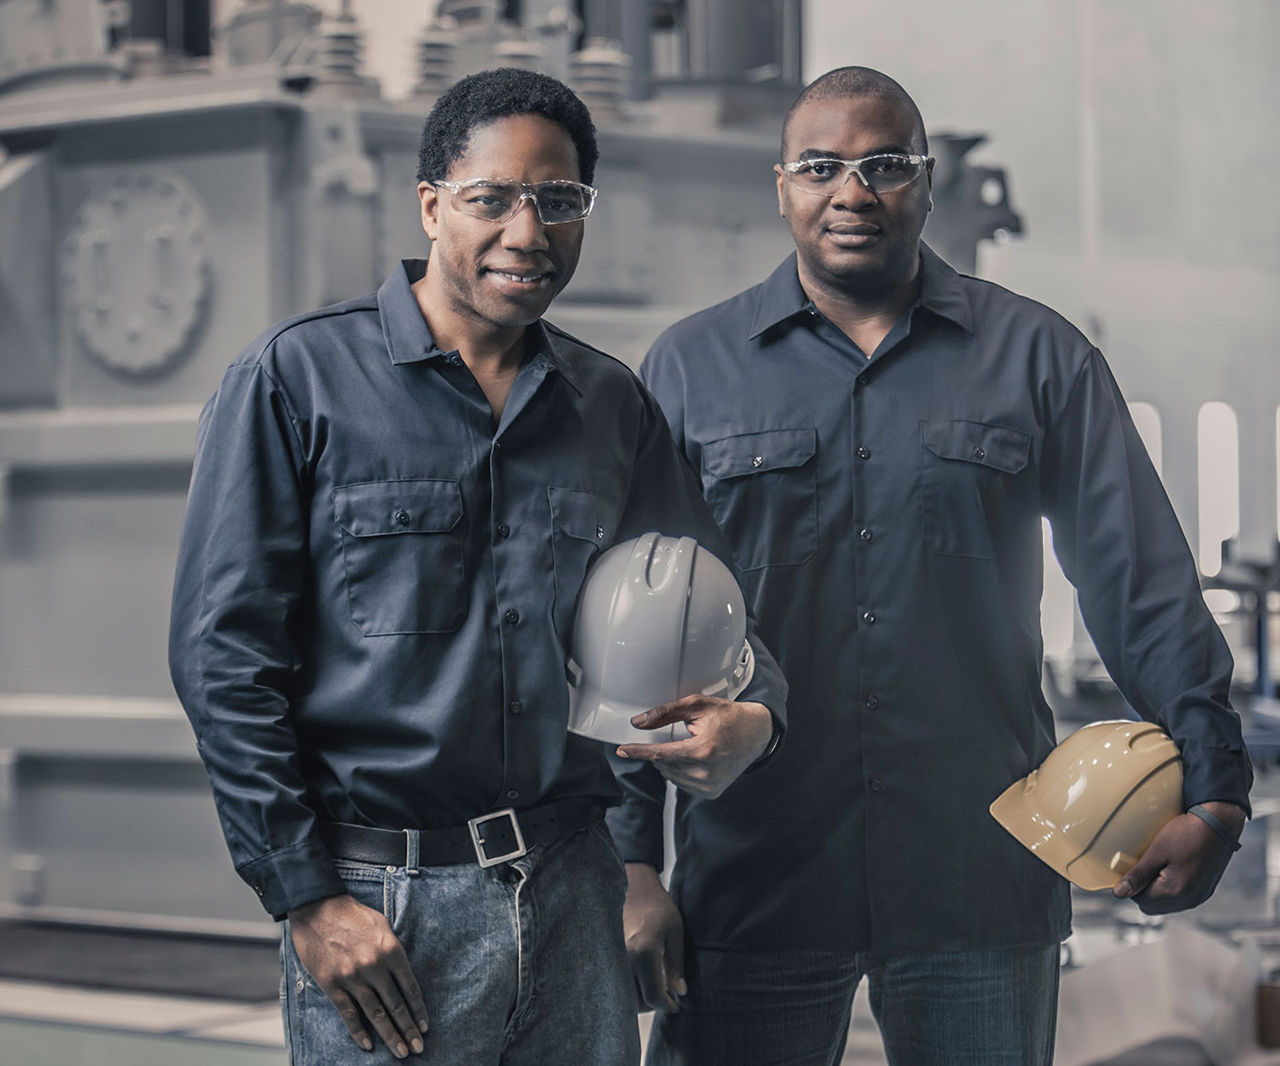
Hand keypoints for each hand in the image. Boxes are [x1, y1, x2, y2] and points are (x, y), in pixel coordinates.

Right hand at [289, 893, 428, 1058]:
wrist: (319, 908)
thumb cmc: (354, 915)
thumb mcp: (383, 926)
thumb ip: (394, 951)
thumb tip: (403, 976)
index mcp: (391, 950)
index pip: (410, 988)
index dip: (419, 1010)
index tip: (425, 1027)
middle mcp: (374, 966)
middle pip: (396, 1005)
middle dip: (408, 1029)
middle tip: (418, 1048)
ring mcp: (352, 977)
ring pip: (375, 1013)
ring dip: (390, 1035)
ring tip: (401, 1052)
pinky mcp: (332, 984)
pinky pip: (349, 1013)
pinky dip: (358, 1032)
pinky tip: (368, 1045)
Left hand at [615, 696, 773, 797]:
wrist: (756, 734)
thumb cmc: (728, 717)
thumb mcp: (697, 706)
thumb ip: (665, 713)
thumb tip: (638, 722)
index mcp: (702, 750)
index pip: (661, 754)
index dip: (639, 751)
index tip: (622, 750)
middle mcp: (706, 772)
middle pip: (664, 765)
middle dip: (663, 751)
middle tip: (682, 737)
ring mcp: (710, 786)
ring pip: (671, 776)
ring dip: (672, 762)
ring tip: (693, 747)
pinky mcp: (712, 793)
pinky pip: (683, 784)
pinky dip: (682, 771)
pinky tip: (696, 760)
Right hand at [624, 863, 686, 1011]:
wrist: (633, 886)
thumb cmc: (658, 906)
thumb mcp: (675, 932)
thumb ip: (677, 965)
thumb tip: (680, 992)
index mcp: (644, 952)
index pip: (653, 996)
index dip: (666, 1005)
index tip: (676, 1005)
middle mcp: (624, 959)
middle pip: (636, 1001)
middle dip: (654, 1004)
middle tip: (668, 997)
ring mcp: (612, 958)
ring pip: (624, 994)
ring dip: (640, 998)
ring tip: (655, 987)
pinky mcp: (606, 955)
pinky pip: (616, 982)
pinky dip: (629, 987)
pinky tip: (641, 978)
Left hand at [1113, 801, 1245, 913]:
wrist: (1218, 824)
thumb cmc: (1187, 834)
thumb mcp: (1157, 851)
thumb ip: (1137, 875)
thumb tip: (1118, 893)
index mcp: (1176, 892)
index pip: (1140, 899)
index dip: (1131, 884)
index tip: (1128, 866)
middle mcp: (1189, 900)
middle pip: (1153, 906)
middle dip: (1142, 889)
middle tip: (1140, 865)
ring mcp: (1199, 897)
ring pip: (1166, 903)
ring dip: (1156, 889)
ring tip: (1156, 865)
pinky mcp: (1205, 890)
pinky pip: (1180, 897)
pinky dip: (1170, 887)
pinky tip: (1170, 868)